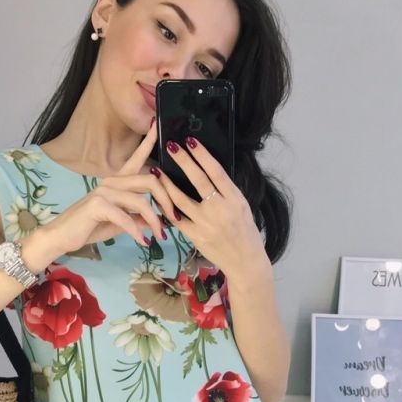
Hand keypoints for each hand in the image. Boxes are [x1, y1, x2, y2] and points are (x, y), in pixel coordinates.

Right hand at [43, 119, 175, 253]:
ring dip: (154, 220)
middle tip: (174, 217)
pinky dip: (136, 232)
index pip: (136, 158)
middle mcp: (111, 182)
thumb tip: (159, 221)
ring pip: (141, 200)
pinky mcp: (97, 205)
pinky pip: (126, 218)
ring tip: (160, 235)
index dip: (149, 141)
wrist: (62, 236)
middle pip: (150, 180)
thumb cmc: (90, 227)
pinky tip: (142, 241)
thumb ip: (139, 218)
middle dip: (167, 199)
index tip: (158, 124)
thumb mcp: (121, 223)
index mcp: (117, 182)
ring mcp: (103, 191)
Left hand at [154, 136, 267, 279]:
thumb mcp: (242, 206)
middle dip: (183, 161)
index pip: (216, 171)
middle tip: (171, 146)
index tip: (191, 141)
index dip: (202, 155)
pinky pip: (176, 220)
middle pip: (198, 180)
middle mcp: (220, 209)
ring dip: (166, 184)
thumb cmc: (244, 231)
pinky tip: (157, 198)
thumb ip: (226, 191)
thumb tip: (209, 171)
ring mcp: (206, 223)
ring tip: (157, 171)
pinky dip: (166, 208)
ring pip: (180, 200)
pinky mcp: (196, 236)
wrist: (245, 261)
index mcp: (235, 199)